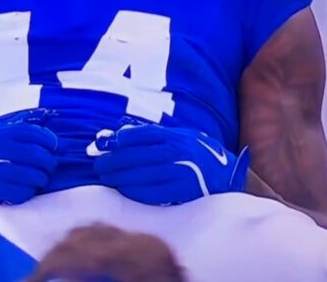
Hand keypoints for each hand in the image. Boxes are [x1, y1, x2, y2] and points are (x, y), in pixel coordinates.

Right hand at [0, 109, 58, 204]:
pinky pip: (15, 192)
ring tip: (41, 178)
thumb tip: (57, 132)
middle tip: (51, 166)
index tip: (56, 146)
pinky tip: (28, 188)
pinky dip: (27, 191)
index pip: (27, 132)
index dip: (47, 139)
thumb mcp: (3, 131)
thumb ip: (27, 130)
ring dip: (39, 177)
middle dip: (47, 161)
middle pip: (30, 152)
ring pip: (24, 173)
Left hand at [89, 119, 249, 205]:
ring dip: (118, 177)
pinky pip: (151, 193)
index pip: (140, 135)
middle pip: (135, 155)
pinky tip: (124, 189)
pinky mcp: (182, 192)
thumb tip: (118, 132)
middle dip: (112, 161)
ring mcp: (180, 172)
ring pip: (140, 175)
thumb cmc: (198, 154)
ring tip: (106, 178)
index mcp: (175, 136)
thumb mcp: (180, 136)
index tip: (103, 145)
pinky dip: (133, 191)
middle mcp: (177, 152)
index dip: (118, 140)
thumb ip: (152, 134)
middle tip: (98, 166)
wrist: (228, 176)